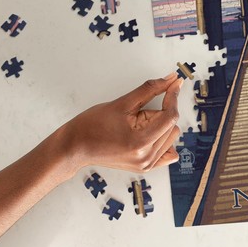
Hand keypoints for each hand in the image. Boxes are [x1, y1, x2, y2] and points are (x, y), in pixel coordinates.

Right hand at [60, 74, 182, 174]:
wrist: (74, 147)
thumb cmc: (93, 124)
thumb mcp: (123, 102)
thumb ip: (150, 89)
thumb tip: (171, 79)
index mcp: (141, 142)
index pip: (170, 116)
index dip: (172, 96)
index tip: (173, 83)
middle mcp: (147, 158)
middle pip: (172, 125)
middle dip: (162, 111)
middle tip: (140, 110)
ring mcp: (146, 165)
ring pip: (171, 136)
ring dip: (161, 124)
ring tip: (138, 123)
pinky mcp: (144, 167)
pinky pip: (167, 151)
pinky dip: (164, 138)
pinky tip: (152, 132)